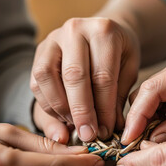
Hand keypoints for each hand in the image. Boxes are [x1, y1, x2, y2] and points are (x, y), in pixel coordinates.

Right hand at [31, 17, 139, 141]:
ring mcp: (53, 38)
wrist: (103, 34)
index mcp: (104, 31)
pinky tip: (63, 116)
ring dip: (60, 107)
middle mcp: (75, 30)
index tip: (105, 132)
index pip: (102, 76)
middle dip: (81, 111)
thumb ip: (117, 98)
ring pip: (47, 76)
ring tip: (74, 125)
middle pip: (74, 75)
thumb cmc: (119, 56)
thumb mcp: (128, 72)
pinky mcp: (40, 50)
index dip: (103, 109)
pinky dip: (48, 104)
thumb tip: (105, 131)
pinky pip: (37, 81)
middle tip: (88, 135)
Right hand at [121, 52, 165, 143]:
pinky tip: (161, 136)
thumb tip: (150, 144)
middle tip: (137, 148)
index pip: (153, 89)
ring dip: (146, 121)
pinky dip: (156, 119)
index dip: (137, 116)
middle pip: (145, 92)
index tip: (129, 140)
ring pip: (148, 98)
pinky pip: (158, 102)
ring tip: (149, 145)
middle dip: (139, 120)